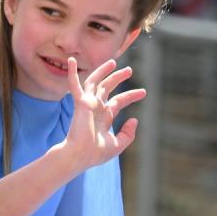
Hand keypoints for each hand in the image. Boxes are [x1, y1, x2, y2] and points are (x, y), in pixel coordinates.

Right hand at [60, 57, 145, 173]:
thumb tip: (135, 120)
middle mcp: (96, 108)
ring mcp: (88, 104)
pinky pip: (75, 85)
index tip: (143, 92)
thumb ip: (128, 133)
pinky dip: (73, 73)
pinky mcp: (81, 102)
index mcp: (104, 117)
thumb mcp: (118, 144)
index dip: (131, 95)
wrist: (81, 155)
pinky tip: (72, 60)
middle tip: (129, 70)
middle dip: (118, 78)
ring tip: (113, 62)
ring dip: (103, 71)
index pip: (118, 102)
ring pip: (95, 82)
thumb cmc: (96, 153)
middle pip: (108, 88)